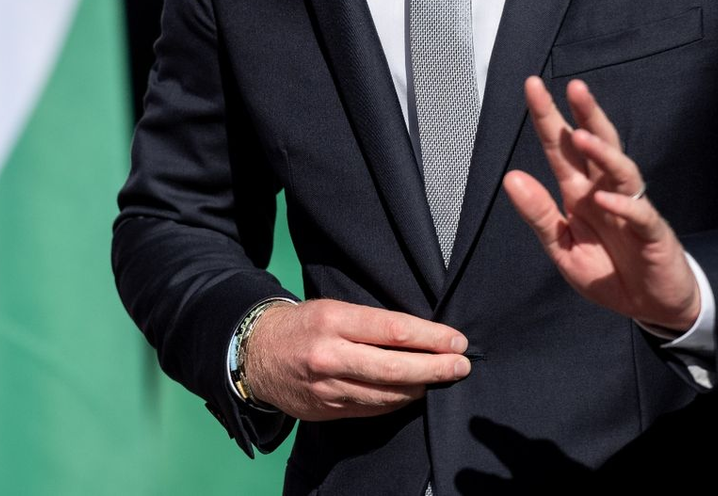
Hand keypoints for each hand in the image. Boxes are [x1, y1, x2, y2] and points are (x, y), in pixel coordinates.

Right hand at [244, 298, 469, 420]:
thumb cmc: (302, 324)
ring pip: (387, 394)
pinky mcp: (327, 410)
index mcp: (333, 320)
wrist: (255, 353)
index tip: (456, 340)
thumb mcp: (330, 308)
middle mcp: (330, 356)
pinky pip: (372, 409)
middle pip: (395, 368)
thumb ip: (368, 322)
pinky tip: (413, 393)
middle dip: (435, 368)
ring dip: (421, 388)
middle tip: (462, 365)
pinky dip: (397, 402)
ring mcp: (328, 388)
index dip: (430, 337)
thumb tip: (417, 335)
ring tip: (443, 378)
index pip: (392, 330)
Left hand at [503, 77, 700, 332]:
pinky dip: (623, 204)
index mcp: (578, 192)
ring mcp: (630, 207)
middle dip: (585, 114)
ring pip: (620, 169)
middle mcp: (604, 190)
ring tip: (581, 135)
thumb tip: (511, 177)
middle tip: (574, 86)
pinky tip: (606, 198)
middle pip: (596, 144)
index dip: (547, 117)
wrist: (652, 307)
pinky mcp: (653, 233)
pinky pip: (639, 213)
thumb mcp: (563, 248)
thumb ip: (539, 215)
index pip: (559, 148)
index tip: (532, 84)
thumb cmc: (607, 271)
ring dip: (602, 152)